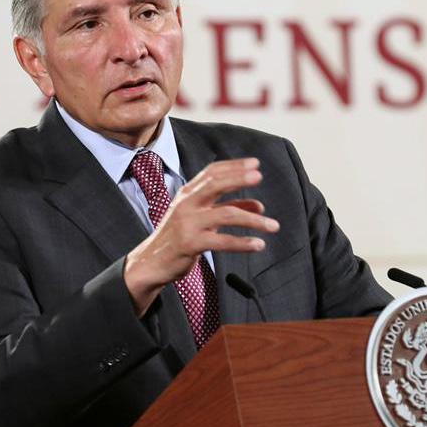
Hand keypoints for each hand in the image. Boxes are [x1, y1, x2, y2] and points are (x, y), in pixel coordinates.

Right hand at [124, 157, 279, 315]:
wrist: (152, 262)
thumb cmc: (179, 237)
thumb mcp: (202, 218)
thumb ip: (228, 209)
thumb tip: (259, 207)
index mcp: (188, 194)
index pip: (211, 172)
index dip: (234, 166)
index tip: (255, 164)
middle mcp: (187, 204)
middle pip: (215, 184)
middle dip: (238, 178)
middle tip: (259, 176)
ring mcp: (188, 223)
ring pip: (226, 214)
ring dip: (253, 220)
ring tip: (273, 226)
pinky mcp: (191, 244)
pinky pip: (222, 241)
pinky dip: (243, 243)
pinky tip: (258, 244)